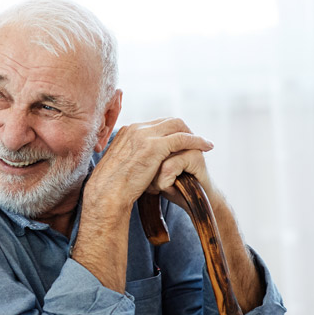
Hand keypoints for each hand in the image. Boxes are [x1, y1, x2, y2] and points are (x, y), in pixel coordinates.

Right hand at [84, 117, 214, 211]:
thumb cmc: (111, 186)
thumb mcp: (119, 165)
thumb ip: (130, 157)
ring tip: (205, 144)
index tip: (181, 141)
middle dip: (184, 129)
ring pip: (177, 126)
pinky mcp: (155, 146)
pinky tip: (206, 147)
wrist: (106, 193)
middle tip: (196, 141)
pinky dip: (196, 140)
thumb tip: (137, 161)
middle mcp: (136, 129)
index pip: (156, 124)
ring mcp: (145, 135)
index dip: (171, 131)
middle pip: (168, 121)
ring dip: (193, 134)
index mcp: (127, 131)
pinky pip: (182, 138)